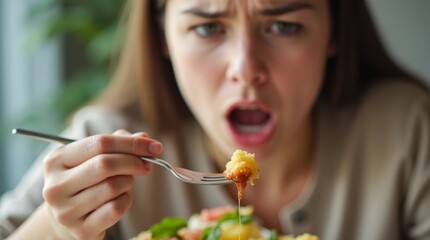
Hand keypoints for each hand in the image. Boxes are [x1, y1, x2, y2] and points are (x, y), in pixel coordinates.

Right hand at [42, 130, 161, 238]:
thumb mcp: (93, 157)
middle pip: (105, 164)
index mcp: (56, 160)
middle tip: (146, 165)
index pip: (100, 143)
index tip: (154, 147)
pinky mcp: (80, 230)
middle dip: (133, 162)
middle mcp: (55, 186)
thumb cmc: (86, 181)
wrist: (68, 218)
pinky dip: (126, 200)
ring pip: (113, 187)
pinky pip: (116, 209)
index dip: (132, 143)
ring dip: (128, 182)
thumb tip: (144, 138)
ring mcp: (66, 211)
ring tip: (125, 183)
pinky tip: (120, 199)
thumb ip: (118, 143)